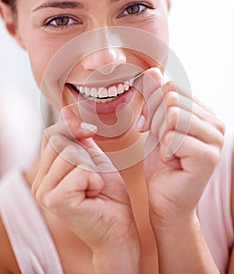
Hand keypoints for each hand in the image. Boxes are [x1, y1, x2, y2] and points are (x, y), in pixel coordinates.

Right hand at [32, 108, 139, 271]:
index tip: (91, 132)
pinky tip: (94, 194)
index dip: (73, 128)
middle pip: (60, 142)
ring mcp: (45, 193)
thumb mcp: (93, 159)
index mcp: (46, 173)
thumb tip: (65, 110)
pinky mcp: (57, 201)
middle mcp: (39, 183)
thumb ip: (78, 138)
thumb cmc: (107, 195)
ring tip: (94, 187)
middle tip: (94, 176)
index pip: (51, 135)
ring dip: (92, 168)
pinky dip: (94, 179)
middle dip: (86, 154)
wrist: (119, 227)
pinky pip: (80, 171)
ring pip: (71, 155)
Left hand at [137, 68, 224, 225]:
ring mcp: (216, 139)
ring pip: (172, 114)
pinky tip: (170, 162)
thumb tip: (153, 71)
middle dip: (154, 120)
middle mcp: (216, 122)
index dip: (153, 104)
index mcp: (205, 113)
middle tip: (157, 141)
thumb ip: (154, 98)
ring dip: (159, 135)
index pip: (173, 87)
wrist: (163, 199)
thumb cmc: (160, 163)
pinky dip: (163, 149)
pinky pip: (173, 136)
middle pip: (171, 98)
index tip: (147, 124)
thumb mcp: (154, 124)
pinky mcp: (209, 155)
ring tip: (165, 151)